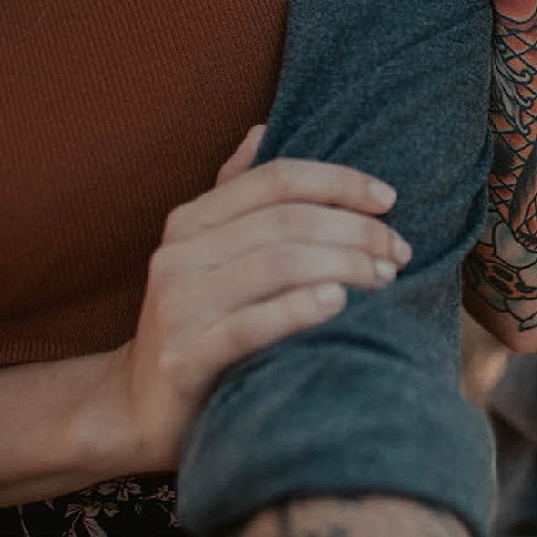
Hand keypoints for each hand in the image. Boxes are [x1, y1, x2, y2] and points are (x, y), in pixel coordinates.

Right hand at [101, 127, 410, 472]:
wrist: (137, 407)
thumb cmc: (195, 322)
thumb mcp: (206, 252)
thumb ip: (234, 194)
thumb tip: (261, 129)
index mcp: (192, 220)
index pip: (276, 179)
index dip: (339, 181)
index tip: (390, 200)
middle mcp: (180, 254)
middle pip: (286, 221)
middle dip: (355, 230)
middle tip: (399, 251)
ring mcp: (179, 305)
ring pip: (276, 264)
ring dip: (343, 265)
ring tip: (385, 277)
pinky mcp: (184, 358)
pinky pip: (250, 325)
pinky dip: (299, 308)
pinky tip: (340, 304)